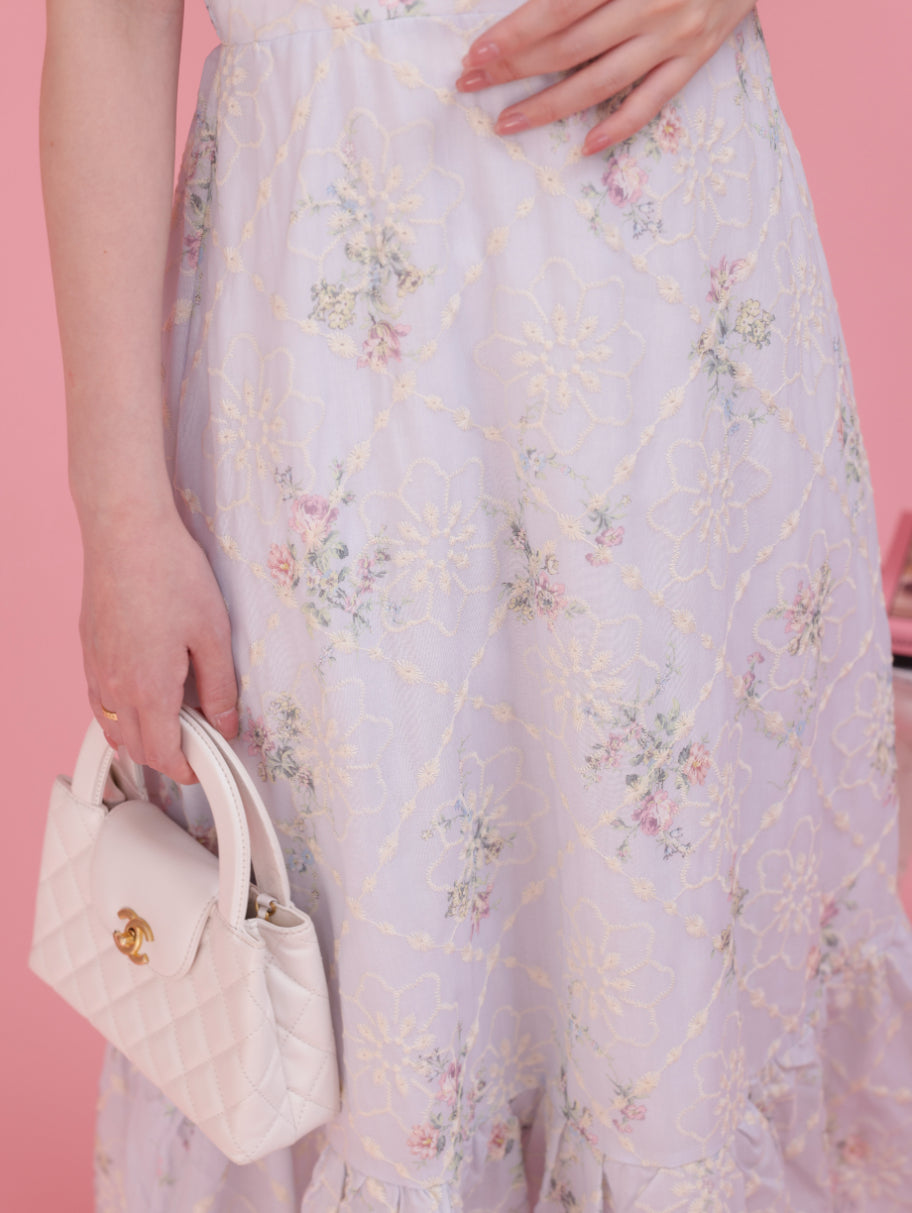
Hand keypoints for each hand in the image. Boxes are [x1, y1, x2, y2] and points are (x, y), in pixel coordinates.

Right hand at [80, 508, 238, 783]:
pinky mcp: (88, 650)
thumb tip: (226, 724)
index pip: (163, 753)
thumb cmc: (171, 574)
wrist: (126, 532)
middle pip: (136, 748)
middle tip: (197, 744)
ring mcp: (96, 669)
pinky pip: (98, 701)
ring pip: (112, 727)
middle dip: (166, 756)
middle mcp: (115, 686)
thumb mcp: (213, 634)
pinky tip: (138, 699)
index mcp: (149, 689)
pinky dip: (117, 715)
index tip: (203, 768)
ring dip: (140, 738)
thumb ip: (220, 687)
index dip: (185, 769)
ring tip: (172, 724)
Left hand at [455, 0, 755, 153]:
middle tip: (471, 83)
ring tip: (507, 123)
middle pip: (570, 48)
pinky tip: (583, 146)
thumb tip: (538, 3)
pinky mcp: (694, 61)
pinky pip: (651, 103)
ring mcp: (675, 38)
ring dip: (548, 106)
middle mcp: (653, 6)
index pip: (559, 8)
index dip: (515, 33)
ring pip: (601, 83)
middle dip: (515, 68)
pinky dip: (617, 128)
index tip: (477, 52)